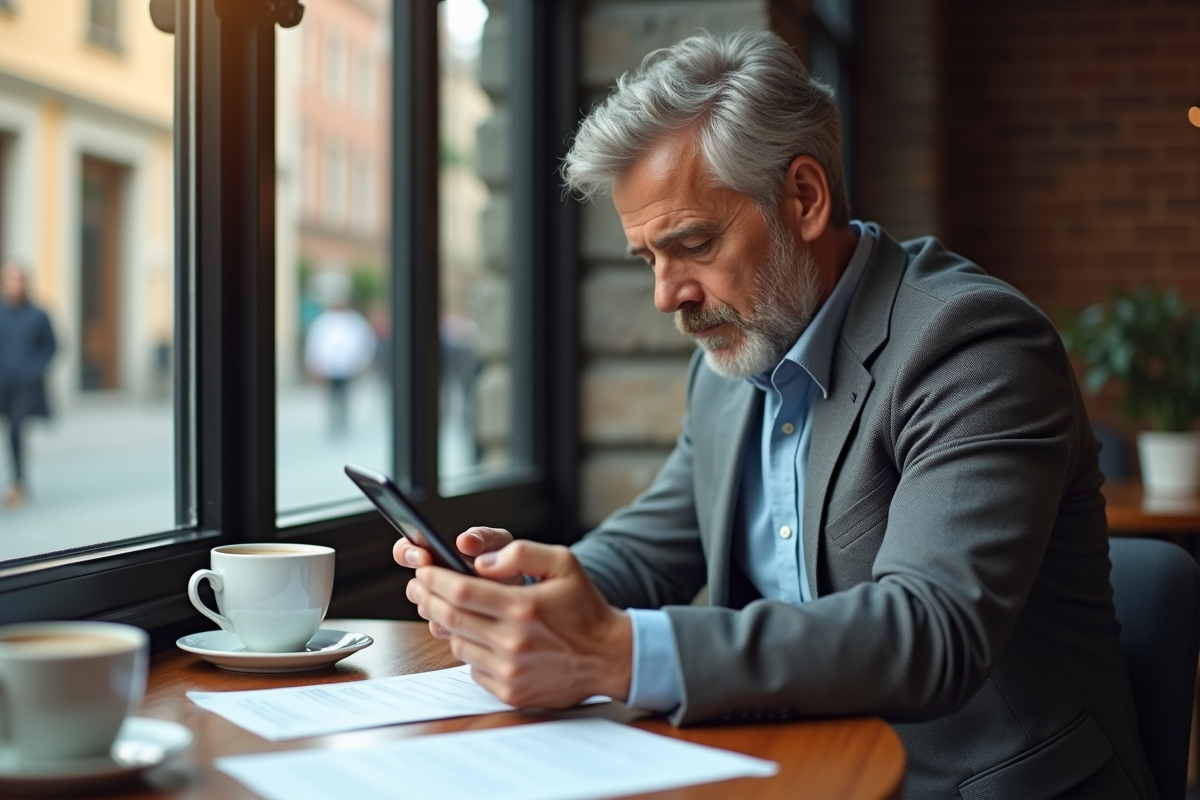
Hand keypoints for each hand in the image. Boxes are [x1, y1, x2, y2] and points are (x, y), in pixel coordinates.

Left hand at [405, 540, 631, 707]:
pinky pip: (473, 668)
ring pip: (457, 643)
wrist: (608, 656)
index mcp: (524, 607)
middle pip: (450, 617)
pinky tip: (485, 638)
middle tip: (420, 588)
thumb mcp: (563, 562)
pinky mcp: (510, 691)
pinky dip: (471, 651)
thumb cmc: (584, 607)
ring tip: (458, 610)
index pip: (460, 591)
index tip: (425, 571)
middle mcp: (514, 642)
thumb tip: (480, 562)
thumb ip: (520, 553)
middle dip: (428, 598)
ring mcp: (510, 670)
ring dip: (450, 625)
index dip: (434, 579)